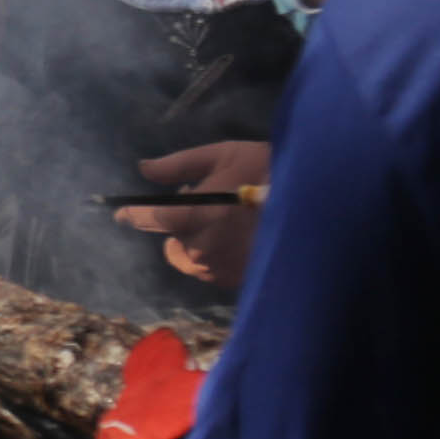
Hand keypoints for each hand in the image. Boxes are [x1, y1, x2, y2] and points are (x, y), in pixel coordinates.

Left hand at [116, 139, 272, 290]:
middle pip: (171, 242)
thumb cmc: (269, 173)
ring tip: (229, 222)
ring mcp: (218, 271)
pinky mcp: (238, 283)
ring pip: (192, 258)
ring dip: (199, 242)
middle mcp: (198, 250)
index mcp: (189, 217)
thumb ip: (180, 165)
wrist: (320, 207)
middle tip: (209, 204)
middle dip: (180, 226)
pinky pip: (215, 271)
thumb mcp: (225, 155)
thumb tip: (144, 169)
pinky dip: (220, 256)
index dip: (131, 214)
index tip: (120, 212)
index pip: (147, 219)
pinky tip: (243, 239)